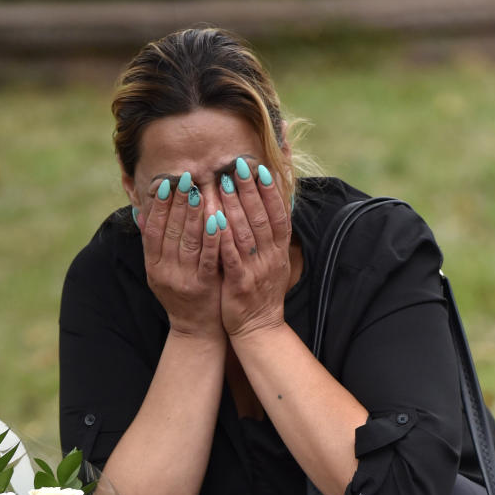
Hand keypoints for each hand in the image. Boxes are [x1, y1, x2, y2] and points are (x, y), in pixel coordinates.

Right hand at [138, 176, 223, 340]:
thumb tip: (141, 212)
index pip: (153, 229)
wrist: (196, 331)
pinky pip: (208, 258)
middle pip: (170, 231)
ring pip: (188, 241)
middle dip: (177, 202)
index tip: (165, 182)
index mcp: (153, 266)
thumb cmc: (181, 295)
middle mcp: (165, 272)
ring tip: (199, 191)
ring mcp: (185, 280)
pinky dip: (212, 237)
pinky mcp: (205, 286)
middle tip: (185, 178)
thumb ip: (153, 244)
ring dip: (193, 214)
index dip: (158, 205)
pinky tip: (218, 219)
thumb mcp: (160, 272)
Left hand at [216, 159, 291, 339]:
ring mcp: (256, 271)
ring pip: (246, 233)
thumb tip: (273, 208)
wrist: (260, 329)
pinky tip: (215, 220)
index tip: (261, 169)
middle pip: (262, 218)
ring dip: (235, 206)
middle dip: (250, 190)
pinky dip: (224, 238)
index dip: (271, 192)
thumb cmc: (262, 293)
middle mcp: (271, 258)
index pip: (279, 215)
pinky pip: (232, 258)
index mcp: (280, 252)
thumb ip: (272, 238)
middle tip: (238, 165)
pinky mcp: (240, 285)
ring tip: (222, 183)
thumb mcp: (275, 263)